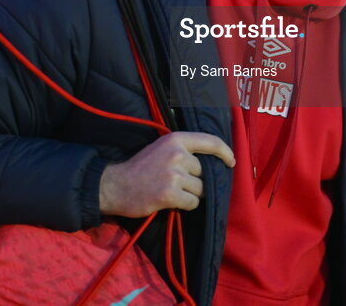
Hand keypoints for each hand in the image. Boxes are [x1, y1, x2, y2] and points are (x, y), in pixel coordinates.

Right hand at [98, 131, 234, 216]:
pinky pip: (192, 203)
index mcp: (176, 140)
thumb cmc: (140, 168)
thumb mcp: (161, 148)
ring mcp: (174, 175)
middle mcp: (177, 155)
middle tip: (177, 184)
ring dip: (190, 195)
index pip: (211, 142)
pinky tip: (170, 201)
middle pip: (205, 173)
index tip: (231, 161)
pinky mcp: (170, 194)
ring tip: (171, 192)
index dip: (225, 152)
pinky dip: (185, 205)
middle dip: (196, 181)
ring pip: (200, 190)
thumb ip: (184, 151)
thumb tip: (213, 161)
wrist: (115, 185)